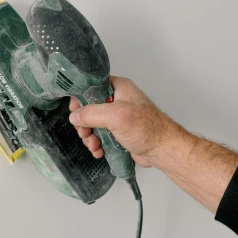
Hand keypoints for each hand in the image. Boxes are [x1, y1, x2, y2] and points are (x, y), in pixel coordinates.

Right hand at [68, 76, 186, 167]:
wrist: (162, 150)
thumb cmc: (147, 129)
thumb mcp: (116, 116)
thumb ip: (92, 113)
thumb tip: (75, 116)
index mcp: (118, 88)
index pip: (91, 86)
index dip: (80, 98)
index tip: (76, 111)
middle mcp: (117, 100)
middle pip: (89, 108)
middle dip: (84, 123)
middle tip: (85, 133)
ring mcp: (117, 117)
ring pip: (92, 124)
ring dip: (89, 136)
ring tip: (94, 145)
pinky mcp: (118, 132)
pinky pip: (100, 135)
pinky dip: (96, 144)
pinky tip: (99, 151)